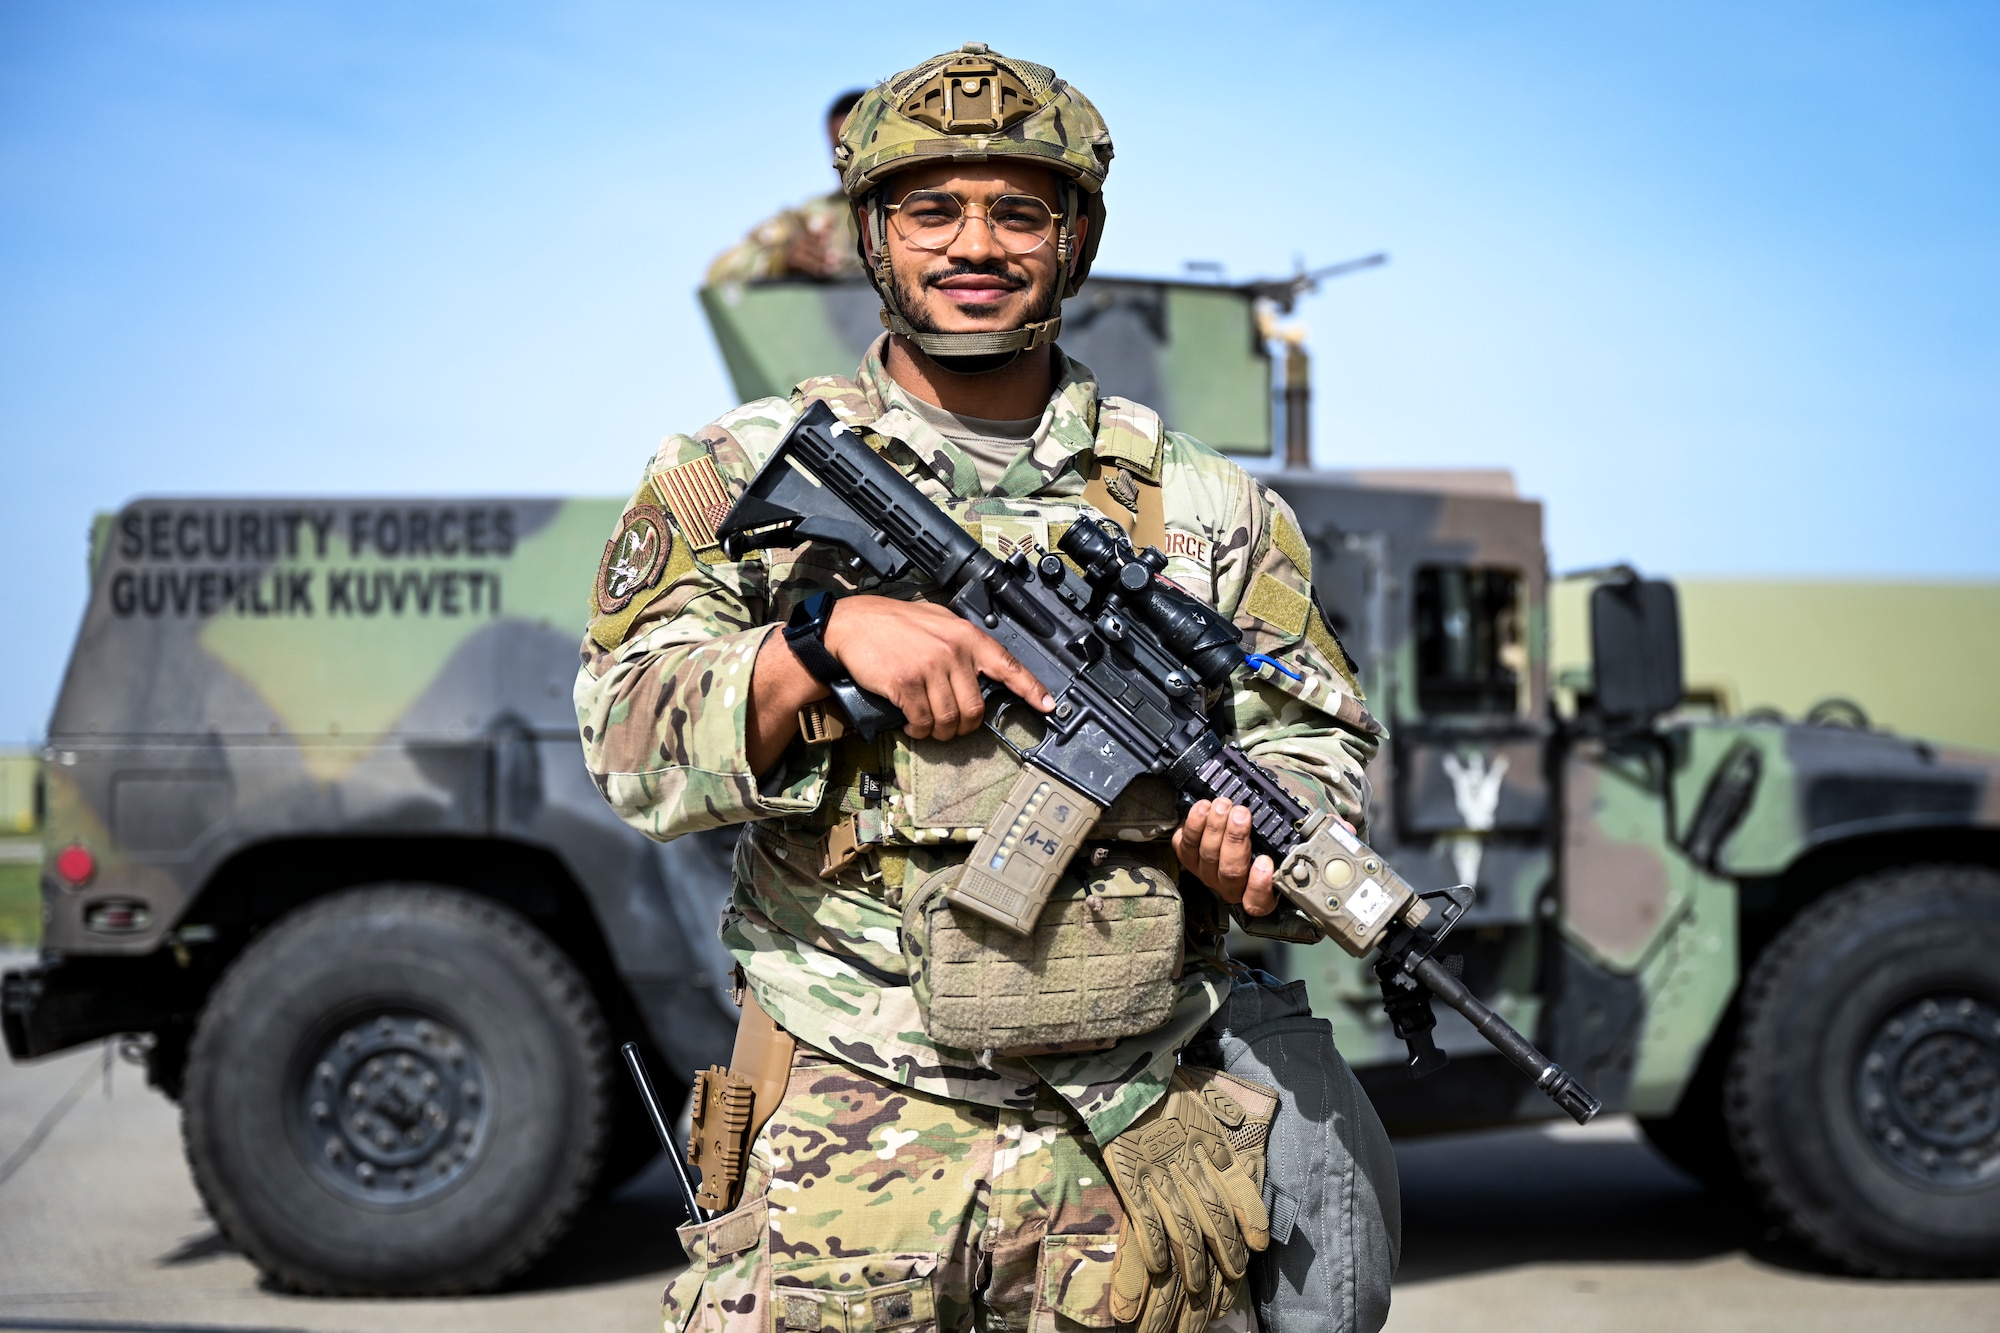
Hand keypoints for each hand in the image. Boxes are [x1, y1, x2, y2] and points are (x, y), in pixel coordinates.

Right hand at [821, 595, 1051, 739]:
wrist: (850, 625)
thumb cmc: (893, 623)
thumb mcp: (937, 620)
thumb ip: (961, 642)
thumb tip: (983, 668)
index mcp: (965, 635)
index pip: (1007, 665)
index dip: (1031, 689)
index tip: (1047, 705)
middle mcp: (952, 652)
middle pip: (975, 707)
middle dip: (965, 726)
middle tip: (953, 727)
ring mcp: (929, 669)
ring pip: (949, 719)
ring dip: (940, 732)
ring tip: (929, 727)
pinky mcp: (906, 685)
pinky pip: (923, 721)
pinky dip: (919, 730)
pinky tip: (913, 724)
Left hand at [1174, 799, 1358, 916]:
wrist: (1249, 822)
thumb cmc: (1276, 836)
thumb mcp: (1303, 837)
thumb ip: (1324, 834)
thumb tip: (1344, 829)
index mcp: (1263, 891)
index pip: (1258, 902)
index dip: (1259, 886)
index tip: (1266, 862)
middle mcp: (1234, 887)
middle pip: (1229, 874)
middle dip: (1235, 841)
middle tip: (1243, 813)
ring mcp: (1209, 873)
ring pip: (1206, 859)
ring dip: (1214, 829)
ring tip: (1224, 804)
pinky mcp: (1190, 855)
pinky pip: (1184, 846)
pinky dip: (1192, 826)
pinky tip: (1202, 808)